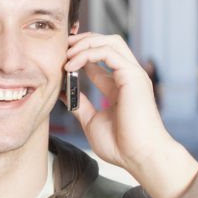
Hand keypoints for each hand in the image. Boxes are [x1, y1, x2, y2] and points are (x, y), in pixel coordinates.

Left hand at [65, 32, 197, 197]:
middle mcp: (127, 76)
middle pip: (107, 43)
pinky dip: (88, 53)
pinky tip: (72, 64)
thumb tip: (63, 94)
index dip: (78, 55)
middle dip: (83, 41)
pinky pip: (109, 52)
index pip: (99, 60)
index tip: (59, 60)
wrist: (139, 156)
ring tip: (65, 55)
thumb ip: (79, 105)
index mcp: (118, 86)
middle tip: (61, 48)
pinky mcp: (133, 76)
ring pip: (110, 42)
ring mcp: (132, 74)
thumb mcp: (91, 121)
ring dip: (84, 44)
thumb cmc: (120, 145)